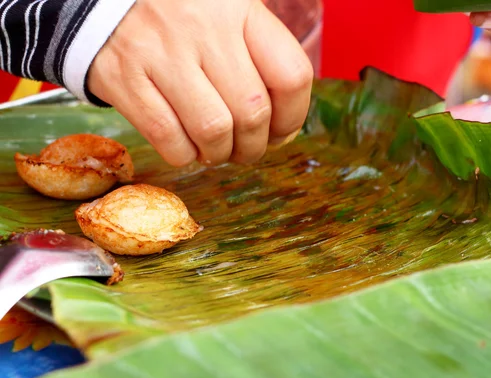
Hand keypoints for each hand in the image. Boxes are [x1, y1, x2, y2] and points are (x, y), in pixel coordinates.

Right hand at [88, 0, 312, 166]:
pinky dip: (184, 154)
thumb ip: (262, 60)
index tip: (280, 130)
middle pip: (252, 112)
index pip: (291, 76)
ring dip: (220, 153)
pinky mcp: (124, 78)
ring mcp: (161, 53)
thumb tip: (282, 130)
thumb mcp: (230, 16)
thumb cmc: (183, 19)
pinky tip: (185, 144)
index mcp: (240, 10)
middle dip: (254, 146)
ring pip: (213, 130)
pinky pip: (168, 138)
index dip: (293, 118)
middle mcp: (204, 28)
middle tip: (245, 148)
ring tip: (216, 148)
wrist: (101, 1)